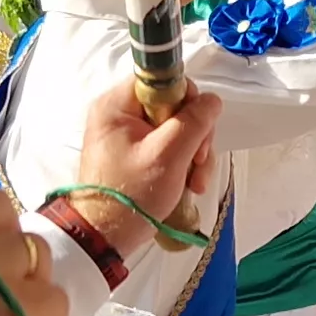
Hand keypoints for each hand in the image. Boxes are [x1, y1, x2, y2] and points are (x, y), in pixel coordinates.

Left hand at [65, 77, 221, 261]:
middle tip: (199, 163)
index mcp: (116, 104)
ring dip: (193, 154)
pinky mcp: (133, 153)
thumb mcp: (169, 155)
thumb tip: (212, 100)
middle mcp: (118, 113)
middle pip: (173, 105)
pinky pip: (167, 146)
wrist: (104, 236)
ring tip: (195, 182)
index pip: (163, 79)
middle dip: (195, 136)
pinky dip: (181, 163)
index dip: (186, 101)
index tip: (196, 130)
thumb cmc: (131, 195)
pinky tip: (187, 184)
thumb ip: (195, 121)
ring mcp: (125, 134)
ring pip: (175, 128)